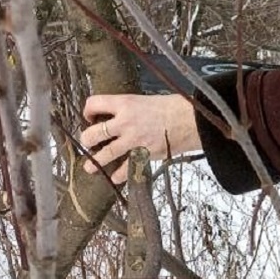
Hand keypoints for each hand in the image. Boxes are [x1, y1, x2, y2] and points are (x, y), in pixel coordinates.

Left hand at [81, 93, 201, 183]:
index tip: (90, 116)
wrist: (192, 120)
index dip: (87, 110)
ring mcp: (133, 140)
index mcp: (125, 104)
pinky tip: (116, 178)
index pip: (94, 103)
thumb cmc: (175, 107)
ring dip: (95, 162)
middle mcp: (125, 122)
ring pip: (104, 154)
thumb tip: (120, 116)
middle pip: (93, 133)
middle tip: (89, 142)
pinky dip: (119, 176)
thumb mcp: (147, 100)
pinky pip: (125, 169)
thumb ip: (130, 109)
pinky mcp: (143, 155)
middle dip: (87, 139)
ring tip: (90, 167)